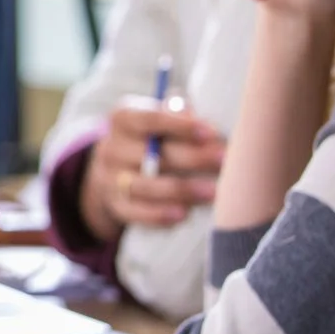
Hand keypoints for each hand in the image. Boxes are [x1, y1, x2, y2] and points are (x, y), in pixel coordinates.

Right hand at [79, 98, 223, 238]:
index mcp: (123, 119)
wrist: (116, 170)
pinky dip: (159, 214)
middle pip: (152, 154)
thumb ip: (181, 121)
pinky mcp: (116, 205)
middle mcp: (112, 148)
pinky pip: (136, 212)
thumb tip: (213, 133)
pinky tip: (184, 214)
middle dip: (192, 158)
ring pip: (145, 186)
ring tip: (213, 192)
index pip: (149, 119)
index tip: (210, 132)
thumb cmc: (151, 141)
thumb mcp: (160, 123)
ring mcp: (110, 179)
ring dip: (182, 189)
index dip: (180, 126)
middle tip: (224, 161)